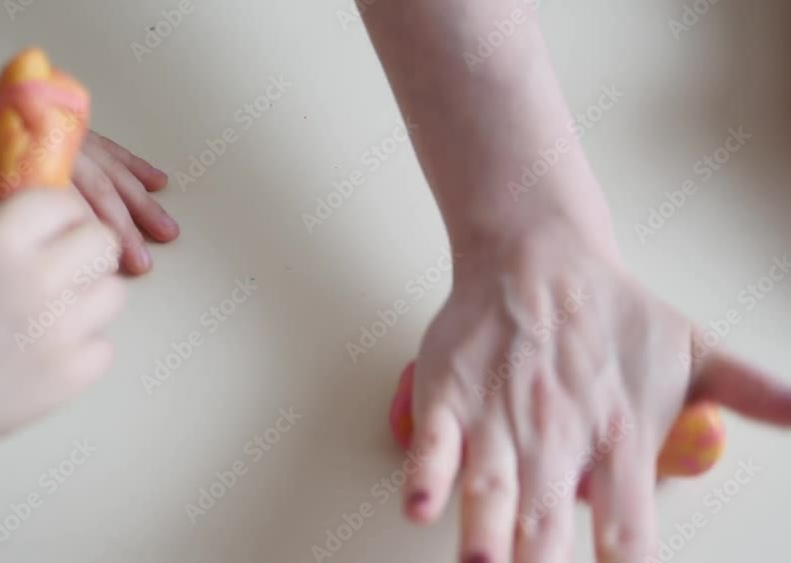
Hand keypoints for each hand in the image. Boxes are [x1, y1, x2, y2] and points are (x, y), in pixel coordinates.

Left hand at [0, 56, 177, 273]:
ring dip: (141, 201)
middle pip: (99, 188)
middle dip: (126, 227)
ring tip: (167, 230)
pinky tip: (158, 181)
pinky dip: (135, 166)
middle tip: (143, 261)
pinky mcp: (67, 133)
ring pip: (112, 171)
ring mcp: (64, 136)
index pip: (69, 200)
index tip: (112, 262)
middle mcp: (52, 143)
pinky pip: (109, 150)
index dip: (94, 231)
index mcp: (24, 155)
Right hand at [0, 189, 125, 454]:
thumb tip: (47, 232)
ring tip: (55, 315)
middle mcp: (38, 277)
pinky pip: (104, 347)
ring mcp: (61, 329)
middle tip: (68, 269)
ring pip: (114, 294)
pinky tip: (48, 354)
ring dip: (90, 300)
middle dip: (88, 252)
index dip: (62, 214)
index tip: (57, 227)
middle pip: (103, 243)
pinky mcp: (72, 374)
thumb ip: (1, 239)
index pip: (63, 202)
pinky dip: (82, 350)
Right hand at [403, 219, 790, 562]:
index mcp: (620, 439)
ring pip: (490, 487)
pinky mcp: (449, 395)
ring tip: (485, 561)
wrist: (539, 256)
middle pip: (550, 526)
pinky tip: (422, 505)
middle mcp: (558, 437)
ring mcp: (499, 416)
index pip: (632, 531)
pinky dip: (426, 473)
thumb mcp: (696, 353)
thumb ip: (753, 394)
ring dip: (487, 530)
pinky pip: (433, 441)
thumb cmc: (611, 314)